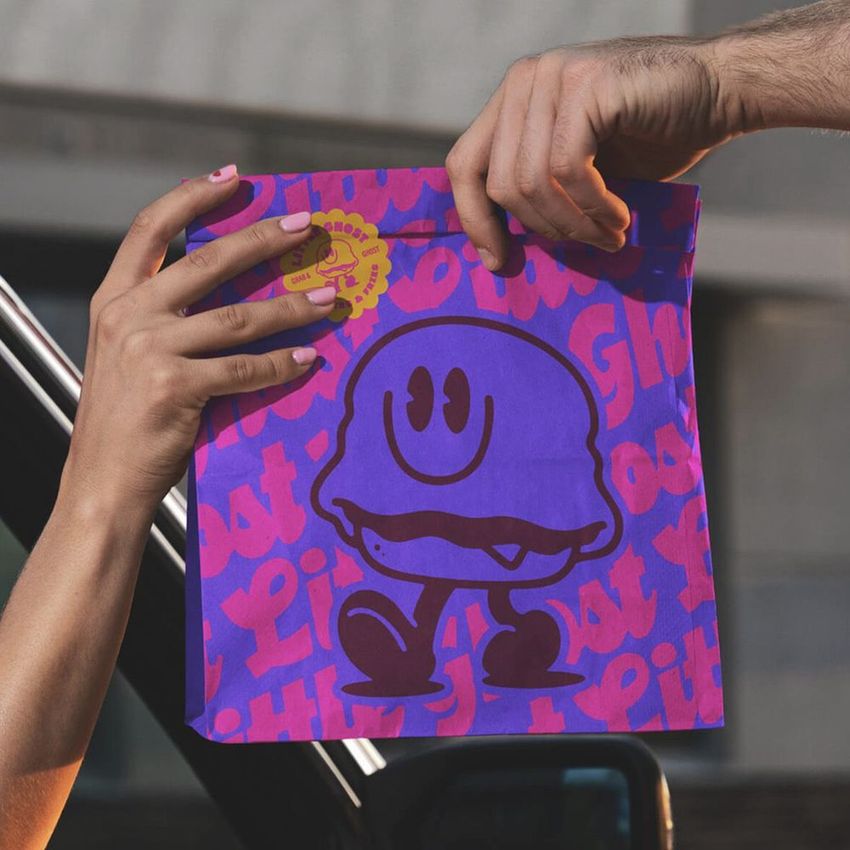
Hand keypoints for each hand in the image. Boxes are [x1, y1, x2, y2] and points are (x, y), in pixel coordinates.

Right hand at [61, 166, 335, 518]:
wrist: (101, 481)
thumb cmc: (123, 420)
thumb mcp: (127, 354)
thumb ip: (161, 317)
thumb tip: (228, 290)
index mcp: (113, 299)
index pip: (150, 229)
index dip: (192, 196)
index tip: (234, 179)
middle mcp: (127, 315)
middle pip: (207, 260)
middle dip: (263, 239)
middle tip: (307, 226)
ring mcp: (149, 350)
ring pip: (239, 317)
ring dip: (291, 305)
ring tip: (329, 297)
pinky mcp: (176, 387)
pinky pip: (245, 368)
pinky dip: (282, 363)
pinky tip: (309, 357)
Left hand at [446, 36, 736, 267]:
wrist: (717, 92)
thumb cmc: (648, 137)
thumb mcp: (576, 169)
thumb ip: (535, 190)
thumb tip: (496, 251)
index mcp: (513, 101)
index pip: (464, 165)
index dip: (474, 220)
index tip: (498, 261)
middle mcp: (524, 81)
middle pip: (500, 183)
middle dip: (542, 229)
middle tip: (585, 246)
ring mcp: (552, 77)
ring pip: (531, 181)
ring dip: (572, 224)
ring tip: (608, 236)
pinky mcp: (584, 85)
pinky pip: (568, 170)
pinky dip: (593, 207)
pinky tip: (619, 217)